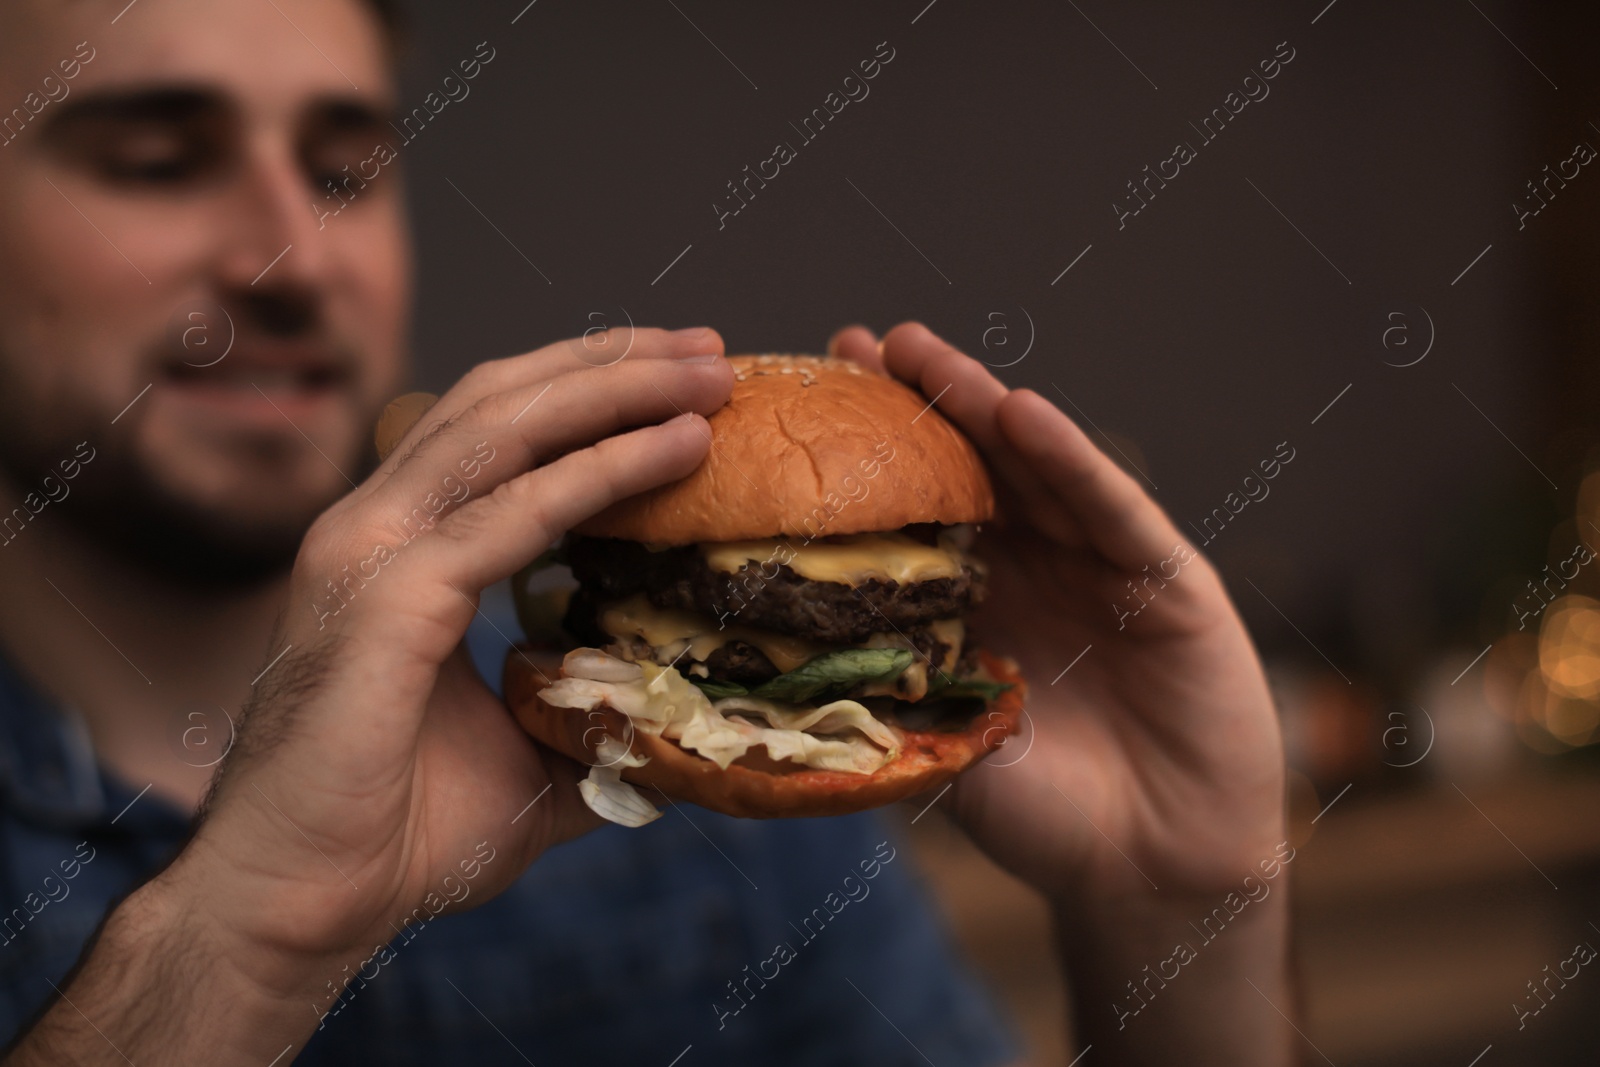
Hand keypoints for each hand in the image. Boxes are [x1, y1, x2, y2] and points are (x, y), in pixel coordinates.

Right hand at [165, 327, 732, 990]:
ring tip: (708, 373)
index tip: (680, 376)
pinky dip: (601, 470)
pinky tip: (674, 447)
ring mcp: (371, 552)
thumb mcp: (525, 751)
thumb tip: (675, 716)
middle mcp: (376, 528)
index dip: (586, 389)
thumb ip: (591, 713)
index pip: (496, 431)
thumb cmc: (398, 835)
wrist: (301, 908)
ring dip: (615, 390)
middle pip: (503, 401)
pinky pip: (513, 511)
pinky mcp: (387, 596)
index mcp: (397, 549)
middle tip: (710, 350)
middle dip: (612, 364)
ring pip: (506, 428)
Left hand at [829, 323, 1284, 905]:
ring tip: (919, 349)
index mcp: (981, 602)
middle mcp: (1038, 568)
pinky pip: (1112, 509)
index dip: (869, 459)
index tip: (804, 405)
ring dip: (979, 405)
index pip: (919, 511)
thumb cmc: (1046, 817)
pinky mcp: (1167, 579)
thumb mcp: (946, 750)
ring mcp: (1103, 565)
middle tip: (852, 344)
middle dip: (915, 403)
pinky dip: (1069, 461)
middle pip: (972, 467)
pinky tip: (1020, 414)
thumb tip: (774, 666)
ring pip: (1036, 468)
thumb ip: (889, 700)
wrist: (1155, 870)